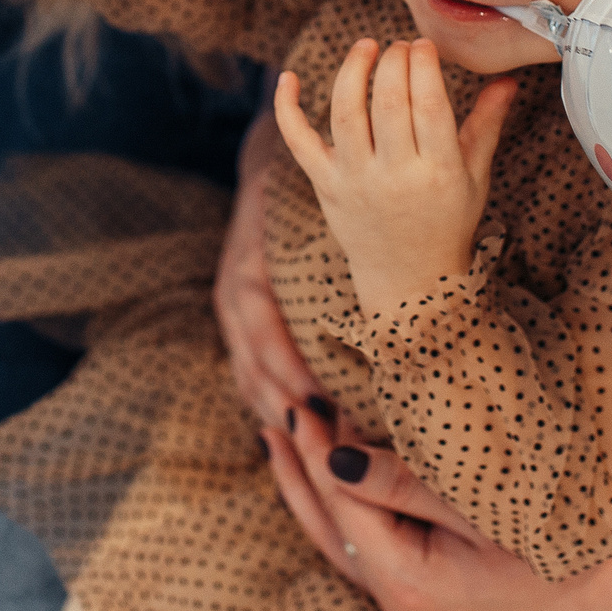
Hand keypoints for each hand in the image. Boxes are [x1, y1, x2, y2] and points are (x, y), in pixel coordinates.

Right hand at [217, 107, 328, 426]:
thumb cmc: (300, 191)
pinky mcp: (238, 323)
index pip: (264, 341)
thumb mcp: (312, 213)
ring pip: (249, 380)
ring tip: (322, 448)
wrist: (267, 162)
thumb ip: (337, 245)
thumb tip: (381, 286)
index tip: (326, 409)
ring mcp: (230, 314)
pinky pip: (249, 374)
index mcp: (247, 277)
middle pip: (254, 372)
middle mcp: (232, 299)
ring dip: (282, 417)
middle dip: (289, 412)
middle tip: (330, 445)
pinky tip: (300, 431)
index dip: (292, 379)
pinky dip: (272, 404)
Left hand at [264, 401, 611, 610]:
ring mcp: (413, 604)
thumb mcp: (482, 503)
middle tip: (276, 409)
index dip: (318, 450)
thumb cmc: (564, 540)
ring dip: (311, 488)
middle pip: (328, 528)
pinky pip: (366, 548)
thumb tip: (333, 456)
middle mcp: (401, 604)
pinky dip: (342, 509)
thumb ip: (404, 481)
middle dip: (298, 469)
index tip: (302, 399)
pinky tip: (333, 476)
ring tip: (284, 438)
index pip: (343, 505)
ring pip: (340, 541)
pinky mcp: (426, 593)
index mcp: (410, 584)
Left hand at [272, 39, 518, 314]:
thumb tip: (507, 79)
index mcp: (438, 173)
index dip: (424, 67)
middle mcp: (394, 177)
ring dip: (352, 71)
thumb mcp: (475, 177)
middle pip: (388, 104)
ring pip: (345, 114)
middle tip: (400, 46)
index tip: (424, 44)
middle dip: (393, 62)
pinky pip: (299, 143)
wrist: (408, 281)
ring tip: (365, 47)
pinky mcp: (325, 187)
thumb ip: (487, 125)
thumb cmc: (447, 222)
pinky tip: (289, 77)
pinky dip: (288, 109)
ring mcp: (355, 182)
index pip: (429, 107)